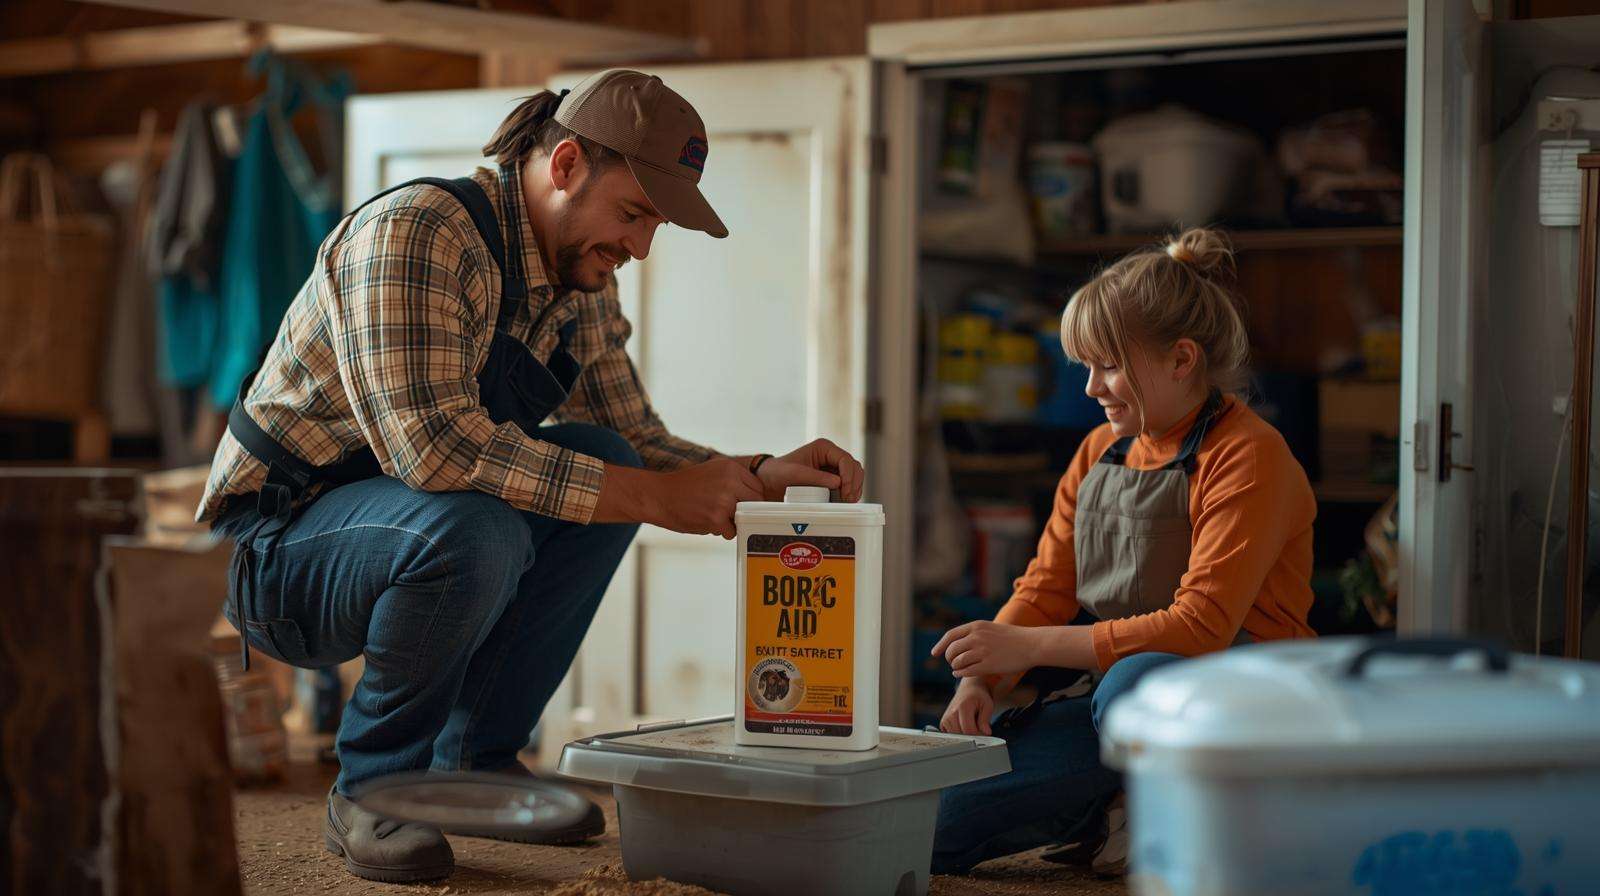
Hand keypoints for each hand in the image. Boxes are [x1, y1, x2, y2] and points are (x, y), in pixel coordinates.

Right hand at [645, 458, 763, 538]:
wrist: (658, 496)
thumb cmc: (684, 486)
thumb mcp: (713, 471)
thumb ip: (734, 480)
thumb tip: (756, 497)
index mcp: (731, 468)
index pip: (757, 488)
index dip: (750, 499)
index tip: (740, 505)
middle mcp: (730, 482)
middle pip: (755, 504)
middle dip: (744, 512)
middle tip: (729, 514)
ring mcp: (724, 500)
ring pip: (743, 519)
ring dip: (732, 522)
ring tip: (713, 516)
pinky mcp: (715, 518)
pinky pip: (730, 532)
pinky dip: (720, 531)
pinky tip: (705, 522)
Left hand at [757, 438, 865, 501]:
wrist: (769, 481)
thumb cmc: (779, 473)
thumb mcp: (795, 474)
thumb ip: (816, 477)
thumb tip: (838, 483)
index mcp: (824, 448)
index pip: (845, 459)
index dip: (849, 475)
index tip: (845, 491)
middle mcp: (831, 455)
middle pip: (854, 467)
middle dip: (854, 484)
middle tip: (847, 500)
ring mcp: (833, 468)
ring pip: (855, 476)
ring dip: (854, 489)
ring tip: (847, 502)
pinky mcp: (833, 479)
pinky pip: (848, 485)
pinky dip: (849, 493)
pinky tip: (844, 502)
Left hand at [931, 620, 1045, 678]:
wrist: (1031, 644)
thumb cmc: (1013, 637)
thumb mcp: (991, 628)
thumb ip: (975, 634)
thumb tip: (958, 643)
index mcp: (976, 626)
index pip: (951, 636)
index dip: (941, 645)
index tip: (935, 653)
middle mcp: (977, 637)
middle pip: (952, 650)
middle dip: (950, 658)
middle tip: (953, 663)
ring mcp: (982, 651)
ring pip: (957, 662)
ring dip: (955, 667)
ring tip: (959, 669)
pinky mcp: (989, 665)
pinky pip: (966, 672)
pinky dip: (960, 674)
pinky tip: (961, 674)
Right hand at [940, 677, 995, 735]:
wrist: (969, 689)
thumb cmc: (979, 697)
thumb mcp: (987, 705)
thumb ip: (985, 719)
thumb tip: (986, 732)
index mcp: (962, 707)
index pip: (969, 730)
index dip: (979, 735)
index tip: (986, 732)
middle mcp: (951, 713)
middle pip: (962, 735)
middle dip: (973, 736)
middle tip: (981, 728)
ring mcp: (945, 719)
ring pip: (957, 737)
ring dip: (966, 735)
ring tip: (972, 724)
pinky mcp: (943, 723)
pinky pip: (952, 736)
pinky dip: (960, 734)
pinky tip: (964, 725)